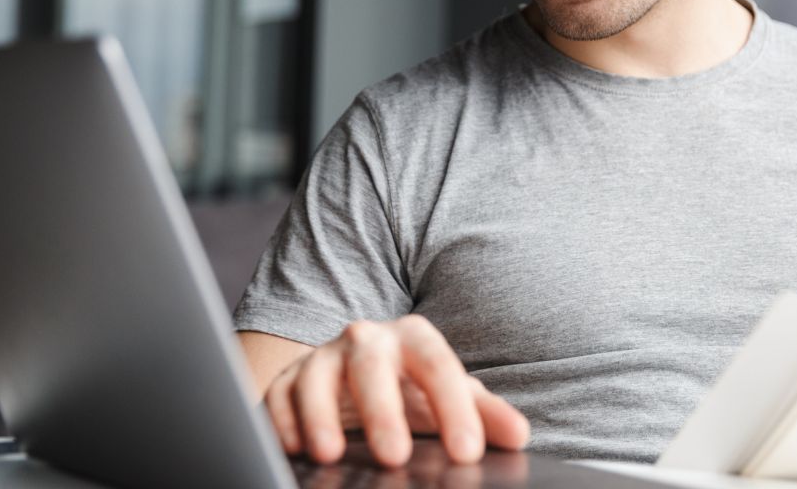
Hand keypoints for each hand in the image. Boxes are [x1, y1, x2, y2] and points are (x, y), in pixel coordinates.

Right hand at [263, 315, 529, 466]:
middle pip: (372, 366)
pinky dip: (281, 420)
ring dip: (320, 416)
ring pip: (315, 377)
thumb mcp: (450, 396)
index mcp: (413, 338)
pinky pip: (278, 394)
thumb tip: (518, 434)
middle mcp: (366, 339)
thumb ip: (484, 414)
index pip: (438, 366)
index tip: (468, 451)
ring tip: (329, 455)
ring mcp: (323, 357)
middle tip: (397, 457)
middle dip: (382, 411)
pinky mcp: (287, 379)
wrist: (360, 373)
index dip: (453, 407)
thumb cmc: (412, 389)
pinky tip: (293, 447)